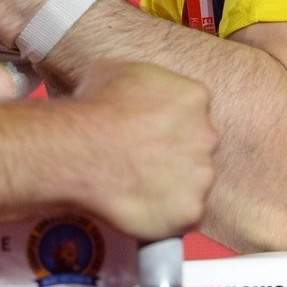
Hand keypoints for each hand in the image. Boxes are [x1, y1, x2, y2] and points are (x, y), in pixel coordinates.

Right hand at [70, 61, 216, 240]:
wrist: (80, 151)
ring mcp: (201, 175)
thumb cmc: (92, 108)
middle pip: (197, 147)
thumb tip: (129, 90)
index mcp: (193, 97)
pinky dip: (164, 215)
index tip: (147, 133)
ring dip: (171, 186)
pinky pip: (182, 216)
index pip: (191, 112)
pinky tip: (139, 207)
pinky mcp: (191, 210)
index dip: (168, 124)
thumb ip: (139, 82)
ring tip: (137, 187)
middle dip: (174, 155)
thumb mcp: (113, 71)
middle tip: (142, 161)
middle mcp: (206, 135)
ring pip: (192, 183)